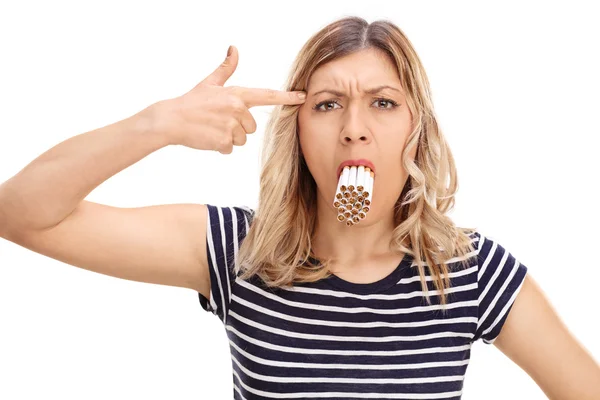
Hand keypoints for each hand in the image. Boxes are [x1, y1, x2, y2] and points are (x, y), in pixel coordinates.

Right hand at [149, 45, 305, 153]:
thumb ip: (226, 68)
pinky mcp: (223, 142)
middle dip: (238, 128)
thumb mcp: (210, 83)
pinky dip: (220, 147)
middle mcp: (237, 109)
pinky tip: (208, 138)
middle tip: (218, 121)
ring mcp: (231, 126)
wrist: (170, 120)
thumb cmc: (191, 102)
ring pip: (242, 140)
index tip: (303, 97)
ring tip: (212, 129)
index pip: (267, 95)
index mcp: (237, 94)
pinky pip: (230, 149)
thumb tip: (234, 49)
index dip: (287, 97)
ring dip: (229, 138)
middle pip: (251, 127)